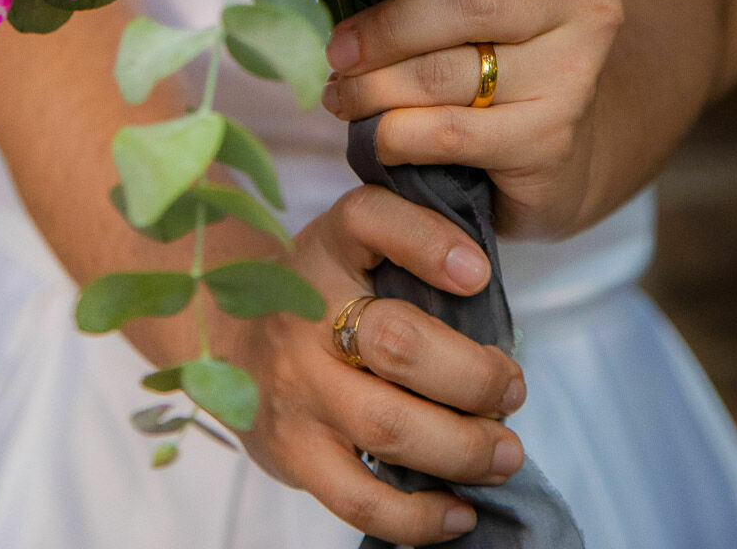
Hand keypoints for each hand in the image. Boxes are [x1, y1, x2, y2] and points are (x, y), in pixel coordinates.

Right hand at [210, 184, 525, 544]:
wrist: (225, 340)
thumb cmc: (318, 292)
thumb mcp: (352, 245)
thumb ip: (410, 248)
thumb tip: (484, 288)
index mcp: (328, 248)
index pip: (370, 220)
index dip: (428, 243)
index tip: (479, 273)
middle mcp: (305, 313)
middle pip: (397, 343)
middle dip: (473, 376)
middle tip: (511, 390)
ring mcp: (296, 388)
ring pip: (386, 427)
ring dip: (462, 449)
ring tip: (504, 453)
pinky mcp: (291, 451)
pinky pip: (359, 498)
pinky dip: (418, 516)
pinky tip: (459, 512)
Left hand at [320, 0, 623, 240]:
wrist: (557, 159)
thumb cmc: (499, 58)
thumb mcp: (488, 3)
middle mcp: (585, 6)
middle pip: (470, 1)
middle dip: (387, 28)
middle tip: (335, 50)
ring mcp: (575, 75)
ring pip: (447, 73)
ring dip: (374, 88)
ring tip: (339, 95)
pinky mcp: (551, 138)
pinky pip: (449, 131)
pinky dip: (395, 134)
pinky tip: (374, 134)